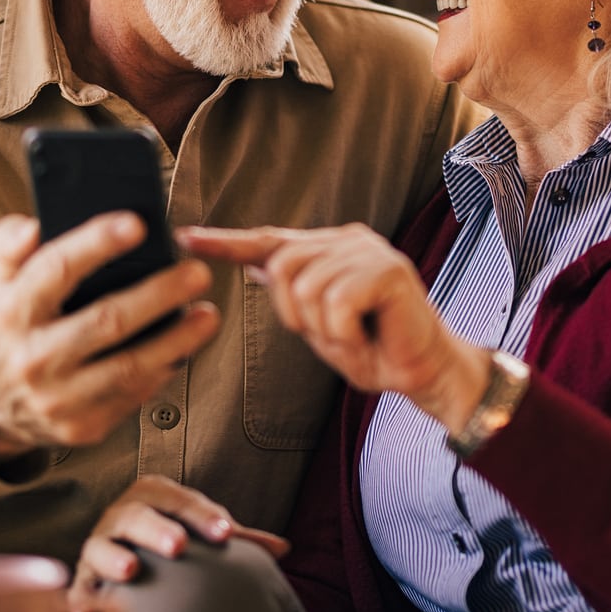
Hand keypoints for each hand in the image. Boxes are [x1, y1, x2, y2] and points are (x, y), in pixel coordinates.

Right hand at [0, 213, 219, 460]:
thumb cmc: (10, 332)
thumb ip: (12, 247)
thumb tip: (34, 224)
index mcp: (13, 313)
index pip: (56, 270)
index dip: (96, 244)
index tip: (136, 225)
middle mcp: (33, 358)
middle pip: (106, 322)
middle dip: (158, 295)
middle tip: (197, 273)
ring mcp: (58, 398)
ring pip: (129, 367)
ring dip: (177, 341)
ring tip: (208, 315)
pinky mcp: (82, 426)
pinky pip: (133, 395)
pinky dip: (163, 370)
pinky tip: (185, 348)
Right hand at [67, 476, 289, 611]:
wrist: (129, 559)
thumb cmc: (175, 542)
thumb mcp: (203, 536)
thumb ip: (238, 540)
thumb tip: (285, 547)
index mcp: (153, 497)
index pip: (178, 500)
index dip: (201, 514)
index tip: (226, 534)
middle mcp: (120, 518)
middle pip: (135, 517)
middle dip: (156, 529)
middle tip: (178, 547)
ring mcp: (98, 549)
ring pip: (98, 548)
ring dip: (112, 558)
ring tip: (131, 572)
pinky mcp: (82, 583)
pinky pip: (76, 592)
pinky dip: (80, 604)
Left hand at [181, 224, 488, 433]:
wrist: (425, 373)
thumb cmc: (375, 350)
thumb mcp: (320, 325)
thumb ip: (293, 295)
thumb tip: (257, 265)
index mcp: (329, 250)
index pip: (269, 241)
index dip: (225, 242)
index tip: (185, 238)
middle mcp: (347, 240)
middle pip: (281, 268)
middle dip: (295, 315)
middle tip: (334, 334)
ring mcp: (369, 251)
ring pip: (306, 289)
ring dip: (325, 329)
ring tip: (357, 334)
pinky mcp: (388, 270)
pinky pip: (337, 303)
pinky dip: (346, 332)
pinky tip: (369, 335)